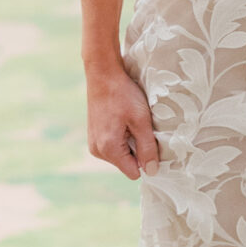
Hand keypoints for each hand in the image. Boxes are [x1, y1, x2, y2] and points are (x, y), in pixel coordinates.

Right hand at [87, 60, 159, 179]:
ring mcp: (93, 144)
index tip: (149, 141)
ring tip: (128, 121)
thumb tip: (152, 171)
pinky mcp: (93, 137)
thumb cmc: (123, 94)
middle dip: (136, 149)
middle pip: (126, 164)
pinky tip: (121, 119)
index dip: (145, 159)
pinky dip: (120, 137)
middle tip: (138, 126)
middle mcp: (97, 151)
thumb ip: (148, 148)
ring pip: (120, 155)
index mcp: (109, 149)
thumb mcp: (141, 120)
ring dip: (129, 142)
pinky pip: (112, 146)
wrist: (103, 74)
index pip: (133, 172)